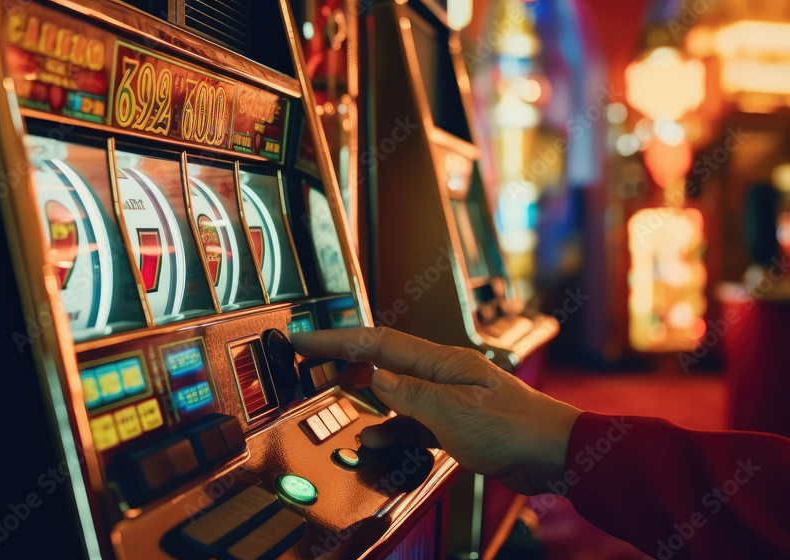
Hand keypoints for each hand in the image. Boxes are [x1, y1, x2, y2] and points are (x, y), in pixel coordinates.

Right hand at [291, 327, 580, 494]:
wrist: (557, 456)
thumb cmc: (517, 429)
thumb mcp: (452, 412)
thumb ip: (408, 395)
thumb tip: (374, 378)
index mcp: (441, 362)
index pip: (377, 343)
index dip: (336, 340)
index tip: (304, 339)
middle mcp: (443, 375)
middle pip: (381, 362)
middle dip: (344, 363)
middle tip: (310, 364)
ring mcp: (449, 398)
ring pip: (395, 395)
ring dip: (366, 402)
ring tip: (340, 407)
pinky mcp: (456, 424)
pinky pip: (412, 423)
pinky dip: (392, 431)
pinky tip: (378, 441)